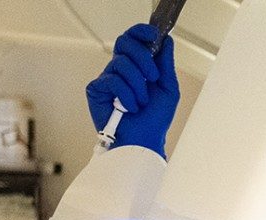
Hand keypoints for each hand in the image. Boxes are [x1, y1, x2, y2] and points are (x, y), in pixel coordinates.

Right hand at [86, 23, 179, 156]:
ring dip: (138, 85)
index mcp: (138, 66)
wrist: (144, 142)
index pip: (134, 39)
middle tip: (153, 77)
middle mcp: (121, 69)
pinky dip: (126, 95)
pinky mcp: (96, 89)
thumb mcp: (168, 89)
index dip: (140, 31)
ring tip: (142, 102)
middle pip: (125, 43)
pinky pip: (112, 80)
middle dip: (143, 58)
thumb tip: (166, 41)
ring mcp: (107, 78)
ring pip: (121, 63)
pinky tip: (129, 108)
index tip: (153, 34)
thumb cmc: (155, 120)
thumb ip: (166, 64)